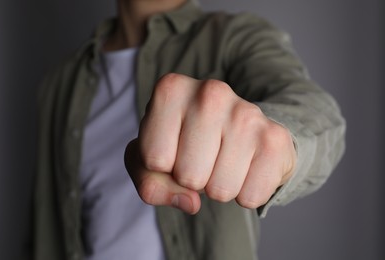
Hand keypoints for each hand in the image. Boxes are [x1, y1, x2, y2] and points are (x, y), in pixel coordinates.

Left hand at [125, 73, 295, 213]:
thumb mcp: (150, 159)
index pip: (154, 160)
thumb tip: (190, 202)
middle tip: (202, 158)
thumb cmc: (186, 143)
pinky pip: (251, 197)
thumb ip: (149, 184)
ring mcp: (246, 113)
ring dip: (218, 187)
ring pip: (220, 191)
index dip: (162, 167)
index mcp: (171, 90)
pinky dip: (246, 193)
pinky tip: (246, 166)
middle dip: (192, 180)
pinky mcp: (275, 138)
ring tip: (223, 160)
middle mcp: (210, 93)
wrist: (238, 131)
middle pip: (188, 176)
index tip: (174, 148)